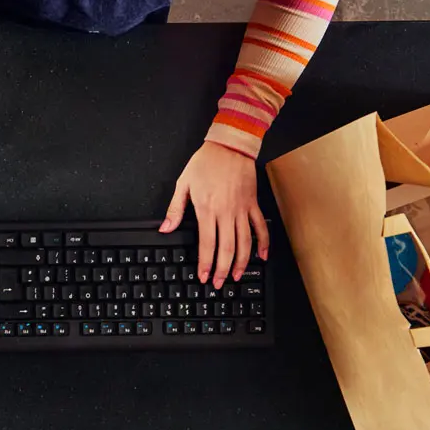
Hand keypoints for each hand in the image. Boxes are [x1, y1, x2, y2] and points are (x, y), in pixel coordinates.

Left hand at [163, 141, 268, 288]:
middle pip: (227, 248)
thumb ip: (175, 209)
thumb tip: (166, 229)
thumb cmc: (206, 162)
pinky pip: (260, 227)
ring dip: (241, 262)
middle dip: (222, 269)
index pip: (207, 244)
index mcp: (207, 209)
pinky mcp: (253, 204)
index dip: (206, 264)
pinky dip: (263, 243)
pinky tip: (262, 256)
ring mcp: (242, 209)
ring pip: (244, 242)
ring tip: (235, 276)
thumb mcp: (184, 183)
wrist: (230, 145)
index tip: (204, 276)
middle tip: (219, 283)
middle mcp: (226, 212)